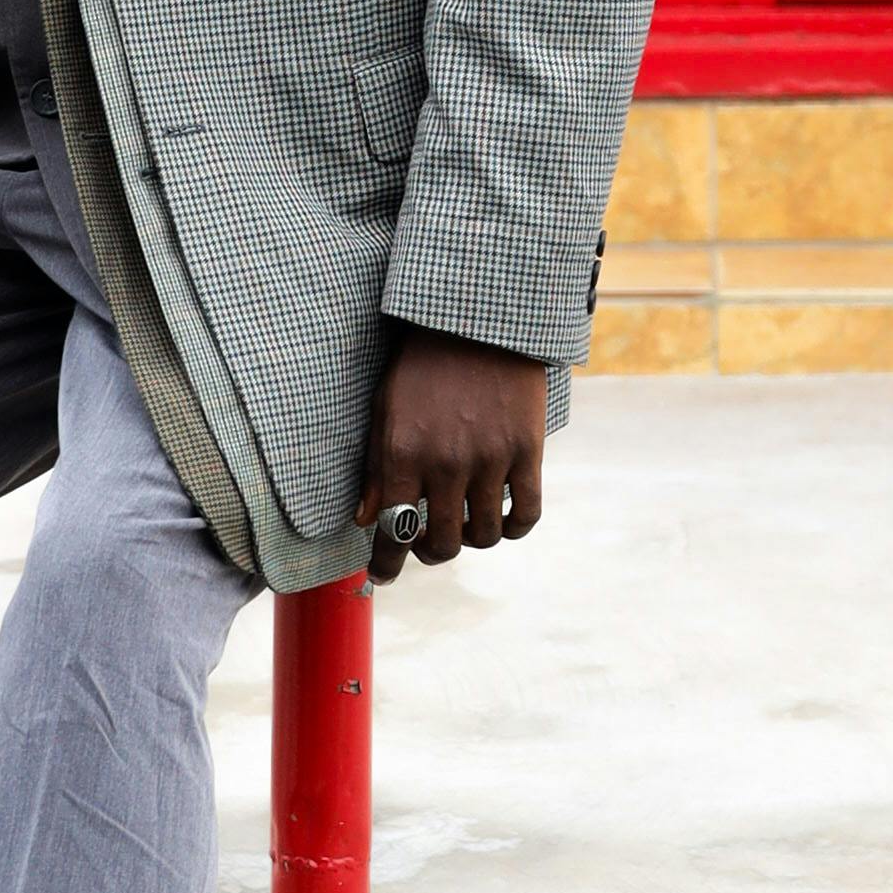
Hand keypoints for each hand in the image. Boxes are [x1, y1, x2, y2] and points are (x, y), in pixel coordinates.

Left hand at [356, 326, 545, 575]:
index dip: (386, 564)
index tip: (383, 575)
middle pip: (441, 544)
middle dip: (429, 553)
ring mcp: (490, 458)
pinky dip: (512, 528)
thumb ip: (376, 468)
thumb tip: (365, 519)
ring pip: (482, 537)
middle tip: (427, 542)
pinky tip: (500, 520)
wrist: (478, 317)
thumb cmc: (422, 364)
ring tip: (462, 525)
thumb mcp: (386, 409)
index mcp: (403, 452)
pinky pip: (524, 514)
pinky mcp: (527, 450)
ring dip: (469, 541)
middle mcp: (446, 462)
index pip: (392, 531)